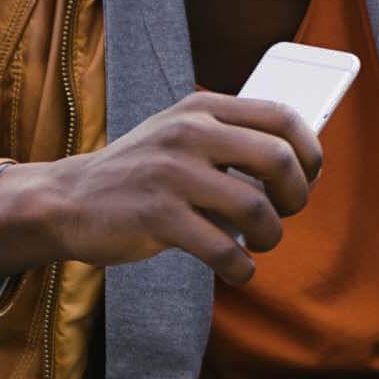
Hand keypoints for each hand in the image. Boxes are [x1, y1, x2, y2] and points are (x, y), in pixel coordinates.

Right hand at [0, 91, 322, 286]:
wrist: (68, 200)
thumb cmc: (140, 174)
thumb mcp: (181, 136)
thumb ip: (230, 139)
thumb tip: (297, 167)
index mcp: (201, 108)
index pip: (282, 116)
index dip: (310, 151)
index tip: (308, 177)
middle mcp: (189, 132)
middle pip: (278, 159)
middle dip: (297, 196)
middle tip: (284, 215)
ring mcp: (172, 173)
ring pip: (256, 207)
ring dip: (271, 236)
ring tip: (259, 245)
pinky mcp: (157, 216)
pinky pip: (223, 248)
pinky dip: (241, 267)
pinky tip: (237, 269)